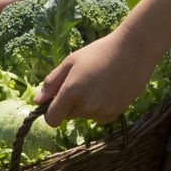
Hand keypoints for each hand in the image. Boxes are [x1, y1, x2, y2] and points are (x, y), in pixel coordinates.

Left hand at [41, 28, 159, 126]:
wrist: (133, 51)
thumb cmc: (99, 52)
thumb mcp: (71, 62)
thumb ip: (51, 83)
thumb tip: (36, 101)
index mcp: (71, 91)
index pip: (52, 119)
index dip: (51, 112)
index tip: (56, 101)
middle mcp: (86, 106)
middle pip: (68, 116)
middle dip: (70, 104)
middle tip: (82, 83)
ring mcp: (101, 111)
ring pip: (85, 116)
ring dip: (86, 106)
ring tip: (98, 84)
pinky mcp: (115, 114)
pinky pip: (99, 118)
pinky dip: (100, 109)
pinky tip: (108, 91)